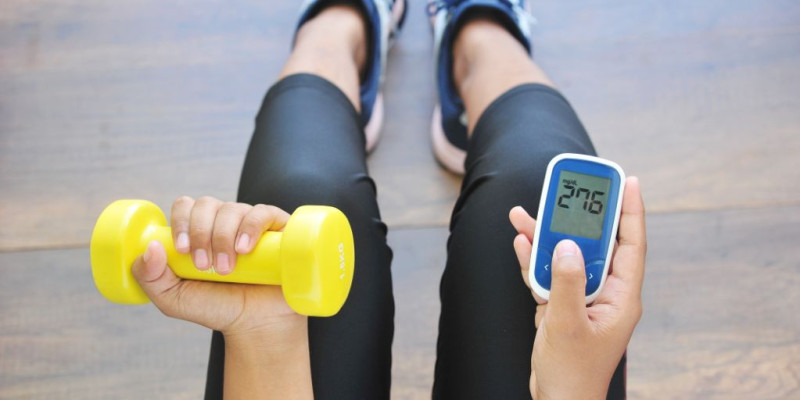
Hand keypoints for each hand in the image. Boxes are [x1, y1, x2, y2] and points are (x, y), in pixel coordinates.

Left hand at [130, 196, 303, 339]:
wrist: (256, 324)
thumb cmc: (218, 308)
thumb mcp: (174, 299)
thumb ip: (151, 278)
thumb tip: (151, 247)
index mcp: (199, 230)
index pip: (185, 206)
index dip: (181, 222)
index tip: (183, 250)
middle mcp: (224, 221)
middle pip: (206, 204)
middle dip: (201, 234)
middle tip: (205, 266)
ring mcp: (251, 223)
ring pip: (232, 209)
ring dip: (223, 237)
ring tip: (227, 269)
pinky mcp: (277, 228)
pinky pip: (262, 212)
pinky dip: (250, 227)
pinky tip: (244, 250)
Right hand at [509, 177, 646, 399]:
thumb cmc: (572, 372)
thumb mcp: (567, 325)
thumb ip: (566, 282)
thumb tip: (565, 245)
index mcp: (621, 297)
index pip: (630, 245)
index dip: (631, 211)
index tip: (628, 181)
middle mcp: (605, 293)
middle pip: (595, 244)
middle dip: (578, 216)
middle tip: (568, 190)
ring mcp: (583, 299)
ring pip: (567, 256)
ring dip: (546, 237)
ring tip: (525, 214)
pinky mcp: (563, 306)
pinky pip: (550, 274)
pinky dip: (535, 259)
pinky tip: (521, 242)